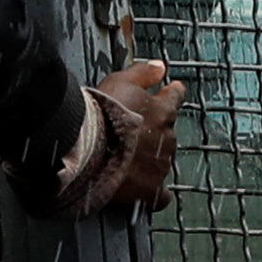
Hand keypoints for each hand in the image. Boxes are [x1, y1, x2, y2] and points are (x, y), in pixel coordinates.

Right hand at [68, 59, 184, 214]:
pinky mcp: (150, 190)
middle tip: (129, 133)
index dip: (170, 95)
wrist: (86, 148)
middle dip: (152, 132)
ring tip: (125, 159)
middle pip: (167, 133)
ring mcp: (161, 166)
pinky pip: (160, 196)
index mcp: (164, 111)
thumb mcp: (120, 81)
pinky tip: (142, 190)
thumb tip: (160, 66)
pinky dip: (153, 192)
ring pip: (162, 161)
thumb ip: (143, 73)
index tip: (169, 92)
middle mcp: (168, 139)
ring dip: (149, 159)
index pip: (176, 98)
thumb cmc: (101, 113)